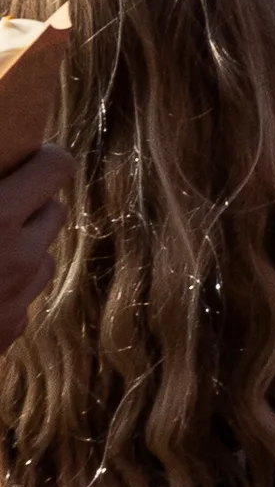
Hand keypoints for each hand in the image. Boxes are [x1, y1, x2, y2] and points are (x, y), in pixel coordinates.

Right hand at [0, 142, 65, 344]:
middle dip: (33, 203)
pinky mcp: (11, 331)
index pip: (56, 168)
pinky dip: (9, 287)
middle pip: (57, 211)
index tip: (30, 155)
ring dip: (23, 247)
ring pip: (44, 256)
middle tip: (1, 201)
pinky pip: (26, 296)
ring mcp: (18, 298)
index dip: (45, 158)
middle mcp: (18, 258)